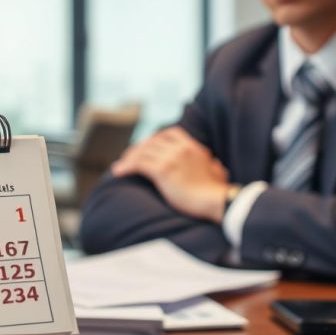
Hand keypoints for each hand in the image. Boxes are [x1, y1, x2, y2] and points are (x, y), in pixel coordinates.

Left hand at [111, 126, 228, 222]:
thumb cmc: (217, 192)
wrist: (216, 201)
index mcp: (192, 146)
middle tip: (128, 158)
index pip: (169, 133)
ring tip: (120, 167)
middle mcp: (180, 148)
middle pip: (152, 142)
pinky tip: (118, 172)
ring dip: (128, 158)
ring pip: (142, 152)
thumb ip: (213, 164)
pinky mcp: (163, 170)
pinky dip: (126, 167)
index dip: (154, 139)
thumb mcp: (217, 170)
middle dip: (138, 149)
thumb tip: (215, 163)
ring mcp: (171, 157)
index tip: (146, 147)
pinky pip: (138, 164)